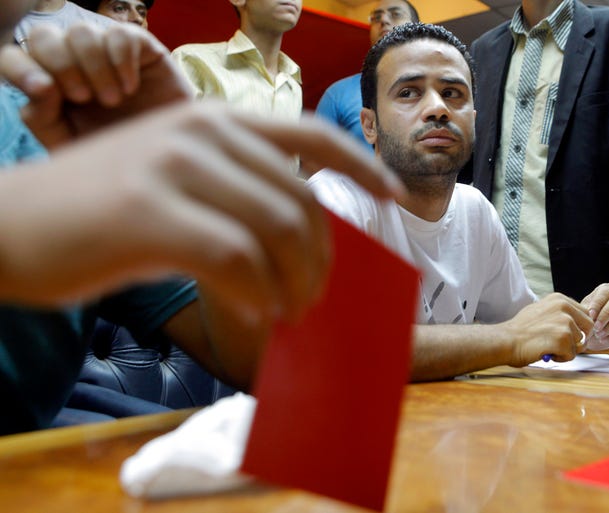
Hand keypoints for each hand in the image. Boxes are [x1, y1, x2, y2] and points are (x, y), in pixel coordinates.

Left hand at [0, 22, 191, 146]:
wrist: (168, 160)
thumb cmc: (118, 156)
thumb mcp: (74, 147)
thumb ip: (45, 119)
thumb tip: (40, 88)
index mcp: (48, 85)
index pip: (14, 59)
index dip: (22, 69)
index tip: (45, 91)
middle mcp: (73, 62)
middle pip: (44, 37)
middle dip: (62, 66)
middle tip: (85, 99)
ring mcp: (105, 52)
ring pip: (81, 31)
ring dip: (95, 67)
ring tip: (114, 100)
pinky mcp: (140, 47)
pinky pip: (120, 34)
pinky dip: (122, 60)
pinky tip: (131, 87)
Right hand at [0, 100, 400, 319]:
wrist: (6, 223)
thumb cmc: (96, 213)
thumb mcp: (176, 184)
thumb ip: (237, 197)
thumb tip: (299, 245)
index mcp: (214, 121)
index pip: (312, 135)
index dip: (362, 166)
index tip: (393, 197)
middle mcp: (200, 131)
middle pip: (302, 200)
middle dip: (320, 260)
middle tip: (312, 300)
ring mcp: (173, 166)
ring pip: (277, 230)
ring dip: (293, 285)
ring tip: (283, 313)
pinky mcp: (147, 211)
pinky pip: (234, 260)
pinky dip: (254, 295)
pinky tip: (250, 315)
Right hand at [502, 293, 594, 365]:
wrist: (505, 340)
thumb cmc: (519, 330)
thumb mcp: (540, 311)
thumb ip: (558, 313)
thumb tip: (574, 322)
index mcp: (559, 299)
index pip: (585, 313)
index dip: (579, 327)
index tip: (568, 335)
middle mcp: (564, 307)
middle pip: (589, 327)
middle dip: (579, 339)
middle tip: (563, 345)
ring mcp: (564, 323)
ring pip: (580, 343)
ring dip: (566, 349)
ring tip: (547, 346)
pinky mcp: (563, 338)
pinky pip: (571, 355)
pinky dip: (560, 358)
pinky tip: (546, 352)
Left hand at [580, 283, 608, 349]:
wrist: (587, 334)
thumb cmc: (584, 318)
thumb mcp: (581, 312)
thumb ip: (584, 311)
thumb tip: (587, 315)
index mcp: (606, 291)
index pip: (605, 291)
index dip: (598, 303)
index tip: (590, 314)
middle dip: (607, 314)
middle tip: (596, 326)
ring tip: (598, 334)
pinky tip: (603, 340)